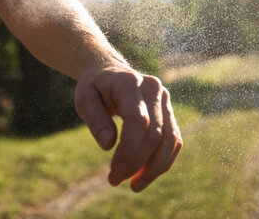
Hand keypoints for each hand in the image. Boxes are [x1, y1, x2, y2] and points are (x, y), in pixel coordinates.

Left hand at [74, 63, 181, 191]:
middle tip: (115, 180)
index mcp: (130, 82)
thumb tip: (108, 146)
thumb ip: (96, 120)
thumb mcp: (84, 99)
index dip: (129, 151)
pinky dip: (162, 161)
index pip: (138, 121)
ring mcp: (165, 99)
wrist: (110, 72)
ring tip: (134, 186)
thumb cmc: (94, 88)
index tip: (114, 173)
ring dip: (154, 168)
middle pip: (154, 133)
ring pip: (170, 139)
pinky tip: (145, 175)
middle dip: (137, 163)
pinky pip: (173, 140)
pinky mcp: (169, 112)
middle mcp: (153, 88)